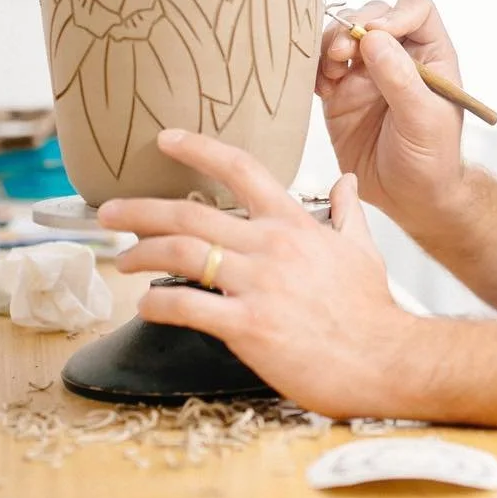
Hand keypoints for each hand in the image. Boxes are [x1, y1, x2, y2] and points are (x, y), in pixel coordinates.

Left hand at [98, 128, 415, 418]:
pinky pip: (188, 308)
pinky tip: (144, 307)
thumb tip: (348, 182)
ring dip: (141, 252)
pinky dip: (157, 305)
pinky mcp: (249, 327)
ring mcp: (258, 286)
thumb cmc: (373, 310)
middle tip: (109, 211)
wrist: (388, 359)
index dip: (199, 148)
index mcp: (294, 224)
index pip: (241, 170)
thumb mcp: (364, 250)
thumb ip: (348, 212)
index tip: (166, 138)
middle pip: (192, 212)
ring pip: (183, 253)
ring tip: (121, 258)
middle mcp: (271, 247)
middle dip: (142, 208)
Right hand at [318, 0, 465, 216]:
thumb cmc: (431, 160)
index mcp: (430, 56)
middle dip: (353, 27)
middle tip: (342, 54)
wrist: (408, 198)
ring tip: (331, 70)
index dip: (395, 13)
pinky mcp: (340, 93)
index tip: (375, 33)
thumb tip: (374, 37)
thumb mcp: (424, 120)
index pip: (416, 9)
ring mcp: (366, 73)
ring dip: (330, 44)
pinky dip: (314, 69)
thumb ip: (400, 79)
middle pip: (372, 14)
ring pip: (342, 35)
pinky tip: (320, 88)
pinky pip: (320, 67)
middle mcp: (398, 56)